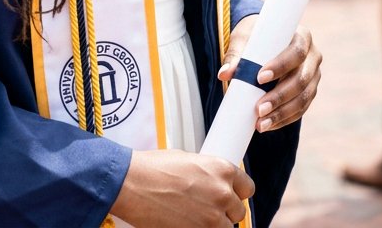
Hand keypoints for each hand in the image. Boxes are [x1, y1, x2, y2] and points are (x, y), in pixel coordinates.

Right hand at [111, 149, 254, 226]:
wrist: (133, 185)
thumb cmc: (153, 169)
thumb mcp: (187, 160)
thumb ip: (207, 173)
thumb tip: (212, 181)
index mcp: (222, 169)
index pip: (247, 187)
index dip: (237, 192)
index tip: (231, 195)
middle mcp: (222, 192)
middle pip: (238, 211)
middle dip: (225, 210)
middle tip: (207, 206)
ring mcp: (213, 217)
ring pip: (226, 227)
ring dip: (214, 223)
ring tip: (194, 215)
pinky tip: (188, 221)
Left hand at [219, 20, 321, 133]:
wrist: (265, 40)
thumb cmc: (255, 36)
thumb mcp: (244, 39)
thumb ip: (235, 55)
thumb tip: (223, 74)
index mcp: (302, 36)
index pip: (296, 52)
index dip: (281, 66)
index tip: (259, 78)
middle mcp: (313, 56)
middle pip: (301, 79)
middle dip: (279, 97)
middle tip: (259, 109)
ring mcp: (314, 76)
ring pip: (303, 98)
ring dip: (282, 113)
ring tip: (261, 123)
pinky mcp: (310, 91)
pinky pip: (301, 109)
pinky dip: (285, 118)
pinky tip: (269, 125)